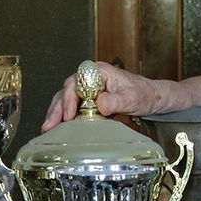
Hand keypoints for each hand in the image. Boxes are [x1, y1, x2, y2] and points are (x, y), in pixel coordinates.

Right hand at [40, 62, 173, 130]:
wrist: (153, 97)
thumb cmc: (144, 94)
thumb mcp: (133, 98)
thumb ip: (117, 100)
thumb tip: (100, 103)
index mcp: (99, 72)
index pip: (76, 82)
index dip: (69, 99)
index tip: (68, 115)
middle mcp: (91, 77)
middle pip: (66, 90)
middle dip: (57, 109)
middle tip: (49, 125)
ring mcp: (89, 87)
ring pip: (66, 98)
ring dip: (56, 113)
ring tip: (48, 129)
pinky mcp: (89, 97)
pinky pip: (72, 105)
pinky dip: (64, 115)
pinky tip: (58, 127)